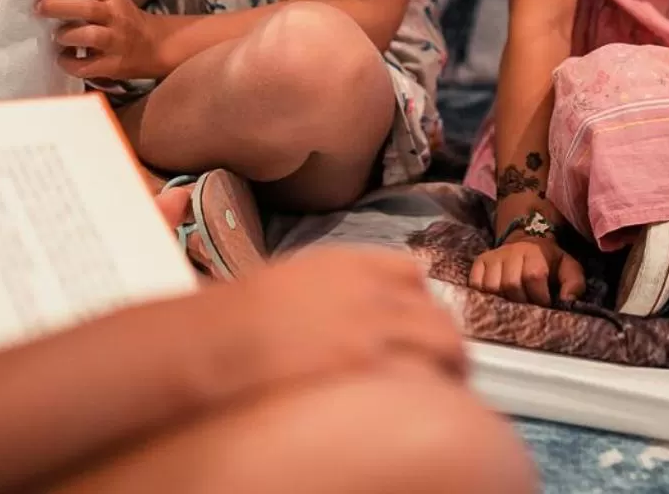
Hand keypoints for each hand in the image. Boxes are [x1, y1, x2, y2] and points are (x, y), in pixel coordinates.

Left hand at [29, 0, 160, 78]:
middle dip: (58, 6)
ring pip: (90, 36)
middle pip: (87, 7)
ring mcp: (116, 41)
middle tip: (38, 7)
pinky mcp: (114, 65)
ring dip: (66, 35)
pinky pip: (87, 66)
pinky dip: (69, 63)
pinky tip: (63, 58)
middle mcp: (115, 15)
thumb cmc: (121, 19)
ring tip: (56, 37)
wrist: (155, 46)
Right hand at [205, 248, 467, 391]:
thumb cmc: (233, 320)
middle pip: (433, 308)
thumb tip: (336, 318)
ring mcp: (371, 323)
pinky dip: (432, 385)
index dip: (419, 301)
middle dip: (444, 339)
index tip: (419, 324)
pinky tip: (426, 404)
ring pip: (443, 338)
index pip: (409, 271)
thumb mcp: (284, 285)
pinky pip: (424, 370)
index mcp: (344, 263)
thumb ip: (322, 293)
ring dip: (451, 364)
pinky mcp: (369, 360)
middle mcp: (367, 287)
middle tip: (446, 368)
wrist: (217, 339)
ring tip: (449, 388)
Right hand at [468, 235, 585, 307]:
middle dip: (521, 300)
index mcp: (534, 252)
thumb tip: (567, 301)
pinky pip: (476, 283)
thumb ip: (574, 283)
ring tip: (512, 300)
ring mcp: (493, 257)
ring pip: (492, 286)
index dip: (540, 295)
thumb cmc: (548, 261)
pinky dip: (484, 294)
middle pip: (511, 284)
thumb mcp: (568, 268)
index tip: (544, 302)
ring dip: (503, 299)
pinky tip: (497, 296)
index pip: (533, 276)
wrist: (526, 241)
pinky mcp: (480, 262)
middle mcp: (511, 252)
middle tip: (528, 302)